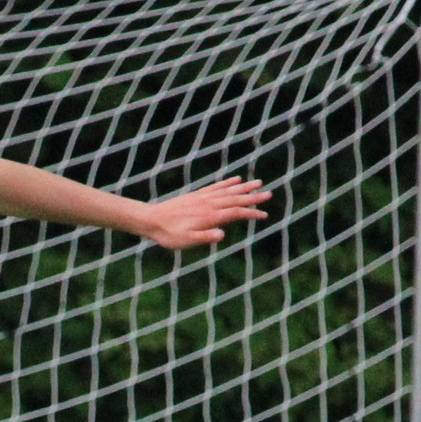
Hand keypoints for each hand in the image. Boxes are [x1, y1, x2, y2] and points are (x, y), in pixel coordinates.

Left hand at [143, 176, 270, 249]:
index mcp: (209, 216)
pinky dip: (227, 183)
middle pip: (235, 199)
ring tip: (258, 182)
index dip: (250, 214)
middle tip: (269, 194)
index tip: (264, 215)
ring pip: (227, 191)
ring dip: (243, 187)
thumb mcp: (186, 241)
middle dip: (252, 197)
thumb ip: (205, 237)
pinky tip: (235, 180)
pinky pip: (216, 187)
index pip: (235, 213)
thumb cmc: (168, 234)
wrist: (150, 220)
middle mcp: (208, 204)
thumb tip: (222, 235)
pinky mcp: (196, 195)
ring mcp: (202, 198)